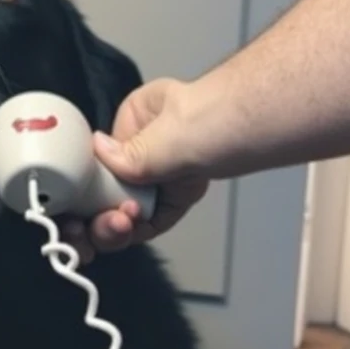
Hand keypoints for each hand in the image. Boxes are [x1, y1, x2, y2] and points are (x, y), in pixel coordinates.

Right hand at [63, 78, 211, 258]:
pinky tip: (134, 231)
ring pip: (124, 207)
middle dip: (99, 213)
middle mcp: (141, 145)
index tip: (83, 211)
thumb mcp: (170, 132)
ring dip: (117, 226)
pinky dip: (139, 229)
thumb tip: (97, 151)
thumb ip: (133, 152)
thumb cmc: (224, 117)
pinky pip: (149, 218)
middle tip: (102, 228)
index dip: (85, 190)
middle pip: (106, 188)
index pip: (94, 162)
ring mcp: (159, 171)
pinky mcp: (176, 193)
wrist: (266, 128)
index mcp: (132, 120)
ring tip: (122, 228)